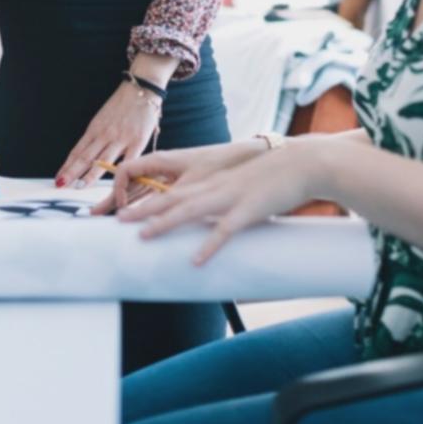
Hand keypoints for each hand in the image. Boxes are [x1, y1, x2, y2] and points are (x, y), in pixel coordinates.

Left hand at [53, 83, 161, 189]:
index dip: (67, 166)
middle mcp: (104, 134)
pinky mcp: (138, 141)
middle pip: (85, 157)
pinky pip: (128, 160)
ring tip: (79, 187)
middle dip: (71, 172)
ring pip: (102, 160)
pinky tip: (114, 182)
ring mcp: (121, 139)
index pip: (77, 151)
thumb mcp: (103, 119)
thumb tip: (86, 157)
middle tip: (60, 185)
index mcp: (95, 129)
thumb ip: (97, 137)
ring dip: (90, 175)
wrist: (141, 89)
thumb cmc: (122, 105)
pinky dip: (121, 172)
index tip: (58, 178)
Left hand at [116, 144, 320, 264]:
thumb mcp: (242, 188)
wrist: (302, 163)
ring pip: (191, 210)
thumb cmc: (273, 178)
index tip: (127, 213)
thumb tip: (211, 225)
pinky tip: (197, 260)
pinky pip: (225, 230)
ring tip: (144, 236)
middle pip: (173, 198)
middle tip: (119, 222)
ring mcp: (231, 197)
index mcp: (212, 182)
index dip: (148, 201)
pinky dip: (210, 245)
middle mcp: (215, 187)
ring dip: (166, 223)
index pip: (173, 192)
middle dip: (144, 210)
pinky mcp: (250, 209)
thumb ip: (224, 203)